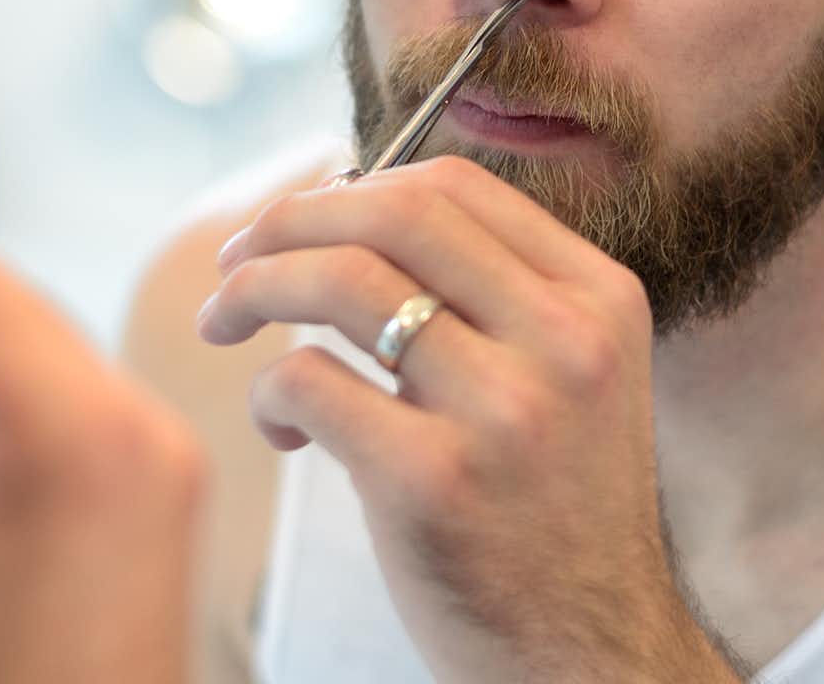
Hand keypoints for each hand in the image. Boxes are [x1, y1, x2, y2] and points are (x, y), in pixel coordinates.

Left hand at [199, 156, 738, 682]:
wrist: (592, 655)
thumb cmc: (552, 514)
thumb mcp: (571, 379)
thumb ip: (494, 295)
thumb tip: (350, 206)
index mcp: (600, 300)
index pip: (456, 186)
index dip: (352, 187)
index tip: (297, 222)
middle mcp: (564, 342)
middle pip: (395, 214)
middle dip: (289, 221)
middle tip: (235, 260)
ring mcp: (503, 411)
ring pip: (340, 282)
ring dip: (253, 290)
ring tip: (223, 324)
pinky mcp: (434, 482)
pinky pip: (307, 383)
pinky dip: (267, 394)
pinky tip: (283, 432)